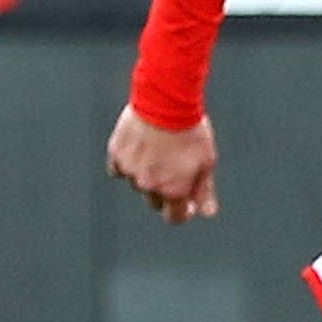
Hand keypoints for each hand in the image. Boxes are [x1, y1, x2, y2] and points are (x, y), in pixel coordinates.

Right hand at [107, 105, 218, 220]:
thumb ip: (204, 191)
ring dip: (147, 175)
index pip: (174, 217)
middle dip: (165, 192)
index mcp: (172, 191)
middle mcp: (148, 186)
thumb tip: (206, 212)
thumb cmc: (190, 133)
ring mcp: (129, 171)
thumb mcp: (206, 162)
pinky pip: (120, 168)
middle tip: (174, 170)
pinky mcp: (115, 155)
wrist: (165, 104)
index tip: (188, 203)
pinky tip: (142, 148)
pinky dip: (130, 163)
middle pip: (155, 201)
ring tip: (160, 151)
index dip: (183, 212)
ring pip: (138, 183)